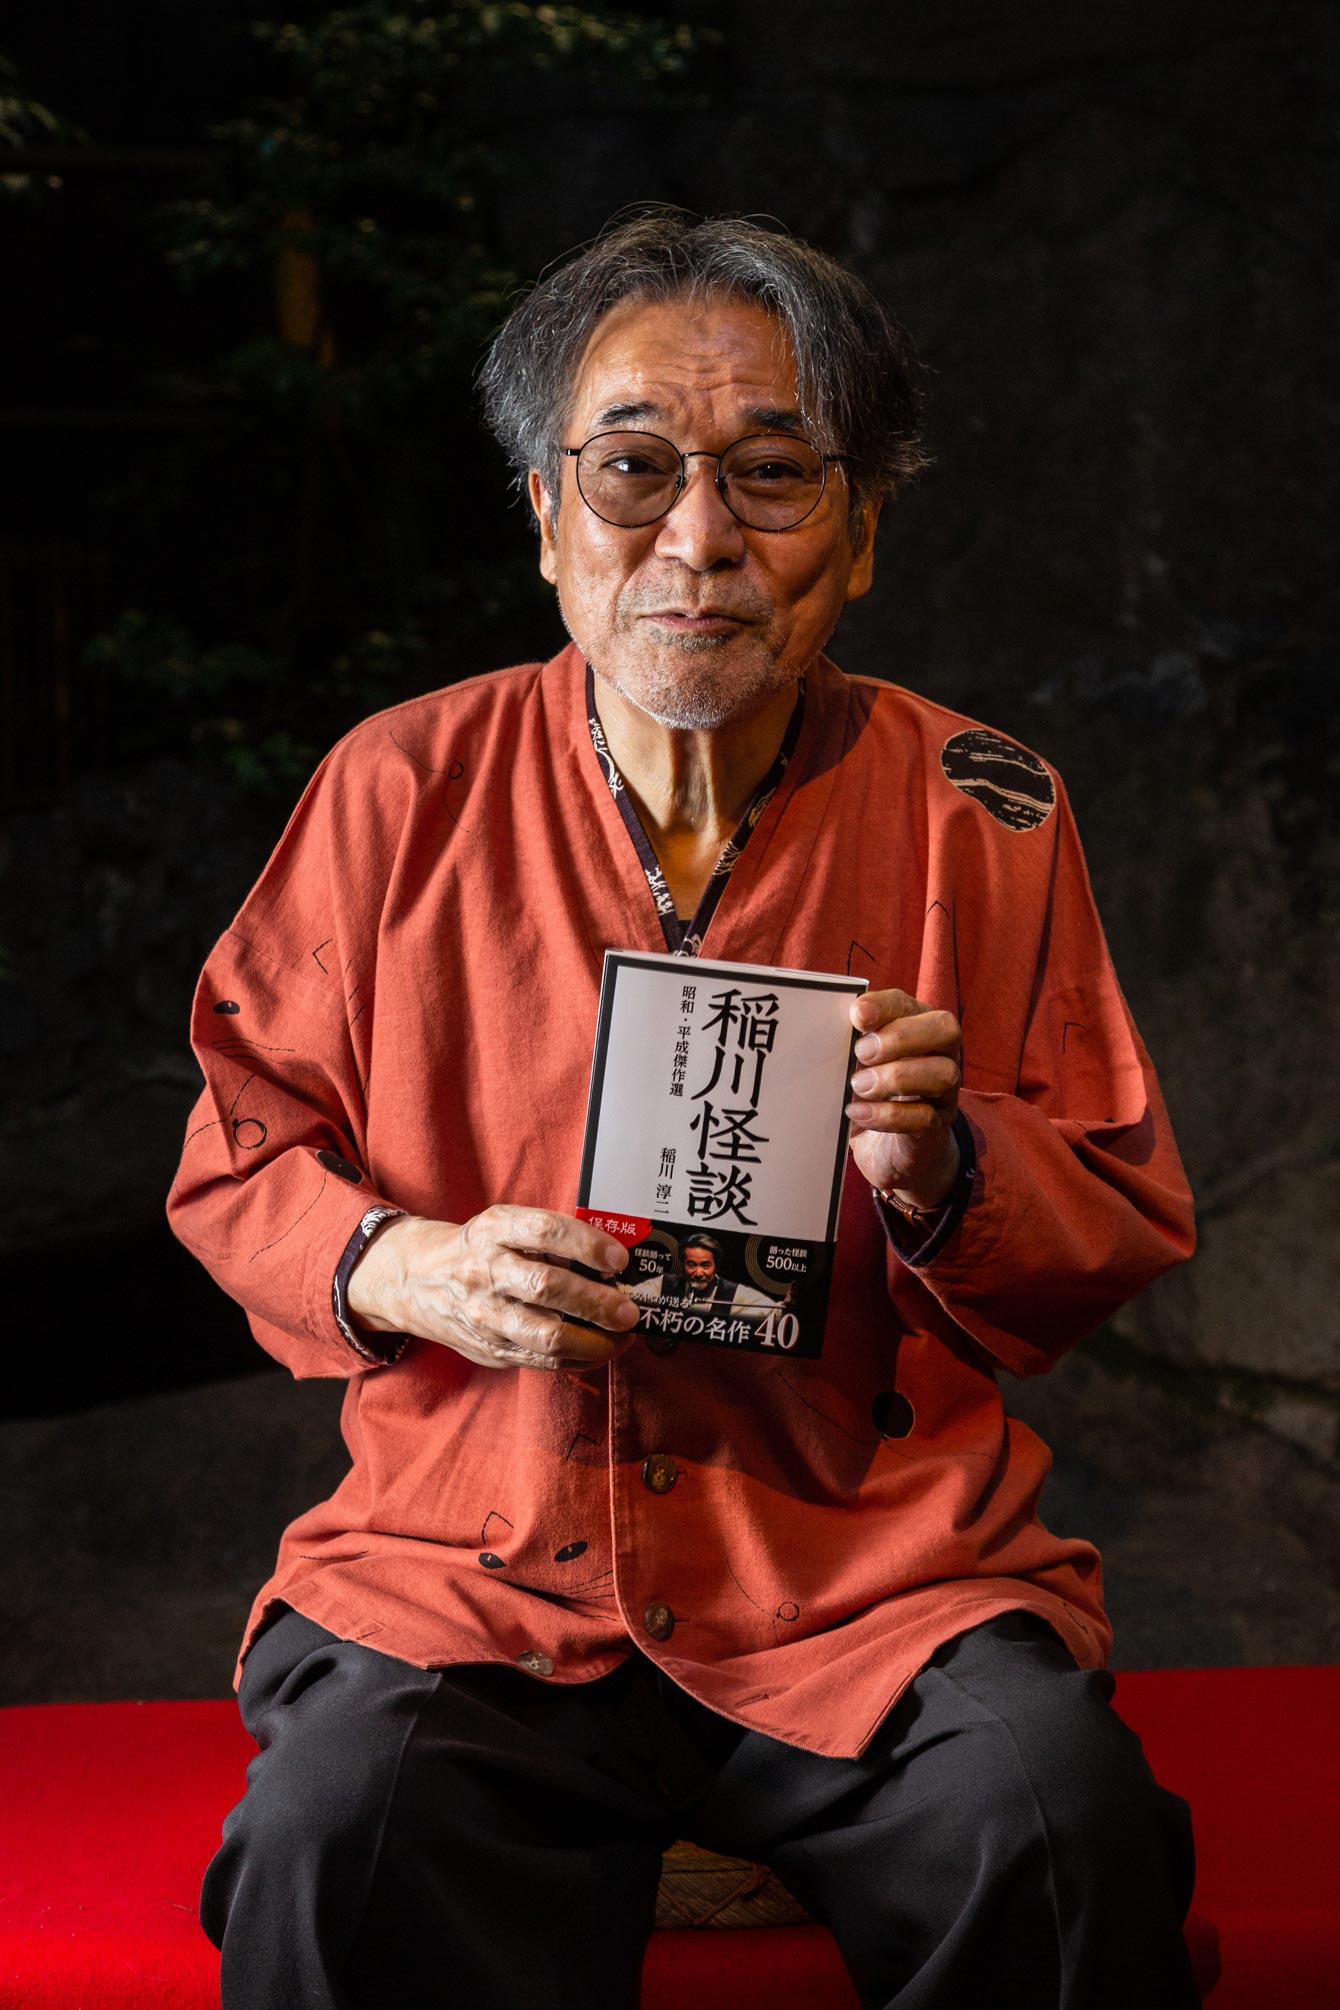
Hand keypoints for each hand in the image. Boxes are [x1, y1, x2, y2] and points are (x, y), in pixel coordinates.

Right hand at [345, 1206, 640, 1372]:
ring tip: (622, 1337)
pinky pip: (542, 1361)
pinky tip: (601, 1351)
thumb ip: (549, 1240)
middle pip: (548, 1287)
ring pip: (546, 1335)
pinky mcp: (489, 1348)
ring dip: (594, 1341)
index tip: (619, 1260)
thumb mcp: (503, 1226)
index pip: (545, 1231)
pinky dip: (579, 1360)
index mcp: (495, 1230)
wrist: (416, 1280)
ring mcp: (485, 1314)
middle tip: (629, 1311)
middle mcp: (486, 1271)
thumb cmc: (479, 1249)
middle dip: (597, 1302)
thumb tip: (614, 1263)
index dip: (587, 1245)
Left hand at [846, 990, 961, 1208]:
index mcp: (914, 1029)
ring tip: (859, 1086)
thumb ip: (845, 1047)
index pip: (908, 1004)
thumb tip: (820, 1034)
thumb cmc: (867, 1096)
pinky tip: (858, 1114)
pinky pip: (925, 1117)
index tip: (856, 1016)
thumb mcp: (854, 1068)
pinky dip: (888, 1115)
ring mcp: (942, 1092)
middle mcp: (938, 1055)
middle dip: (902, 1037)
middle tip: (862, 1053)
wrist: (888, 1152)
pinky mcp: (935, 1127)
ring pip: (943, 1073)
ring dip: (897, 1076)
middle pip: (945, 1029)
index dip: (884, 1006)